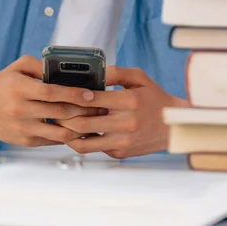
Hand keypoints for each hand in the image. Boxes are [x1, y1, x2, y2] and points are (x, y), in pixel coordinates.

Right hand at [0, 55, 103, 146]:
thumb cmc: (0, 86)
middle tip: (101, 108)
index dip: (74, 94)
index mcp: (19, 89)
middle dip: (84, 111)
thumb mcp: (17, 68)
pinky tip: (80, 131)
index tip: (91, 94)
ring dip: (80, 128)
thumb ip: (41, 66)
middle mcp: (21, 110)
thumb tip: (66, 69)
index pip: (52, 93)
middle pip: (60, 113)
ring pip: (60, 133)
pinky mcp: (26, 142)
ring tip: (94, 122)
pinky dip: (68, 137)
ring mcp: (24, 129)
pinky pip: (53, 141)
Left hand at [58, 66, 188, 158]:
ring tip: (59, 125)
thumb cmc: (154, 99)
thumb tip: (94, 72)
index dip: (72, 97)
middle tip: (53, 111)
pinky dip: (81, 141)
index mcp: (129, 101)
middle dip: (63, 118)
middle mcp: (125, 124)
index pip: (91, 100)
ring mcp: (121, 141)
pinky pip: (93, 149)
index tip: (62, 93)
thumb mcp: (139, 78)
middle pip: (82, 124)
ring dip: (68, 135)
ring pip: (83, 143)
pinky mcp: (119, 153)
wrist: (173, 127)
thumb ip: (116, 73)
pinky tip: (75, 133)